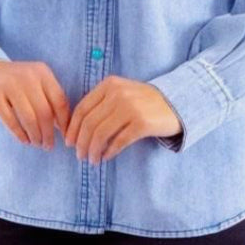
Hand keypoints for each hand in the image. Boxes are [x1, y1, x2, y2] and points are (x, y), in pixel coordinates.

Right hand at [0, 61, 70, 148]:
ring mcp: (9, 85)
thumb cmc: (16, 81)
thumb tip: (64, 127)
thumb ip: (49, 98)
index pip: (60, 100)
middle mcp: (28, 76)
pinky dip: (20, 134)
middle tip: (48, 146)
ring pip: (29, 118)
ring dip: (35, 136)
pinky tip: (24, 140)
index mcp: (42, 72)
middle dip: (49, 133)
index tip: (65, 136)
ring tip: (37, 143)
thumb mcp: (35, 81)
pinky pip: (11, 121)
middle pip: (45, 112)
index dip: (64, 122)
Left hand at [64, 75, 182, 163]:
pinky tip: (106, 157)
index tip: (69, 143)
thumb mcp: (121, 93)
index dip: (72, 128)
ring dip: (93, 151)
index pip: (82, 108)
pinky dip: (109, 152)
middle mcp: (118, 94)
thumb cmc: (142, 101)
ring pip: (101, 134)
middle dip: (81, 143)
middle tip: (80, 156)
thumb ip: (101, 104)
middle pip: (89, 123)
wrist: (175, 102)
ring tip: (92, 160)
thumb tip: (75, 129)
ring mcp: (130, 108)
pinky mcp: (142, 123)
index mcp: (109, 84)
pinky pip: (118, 141)